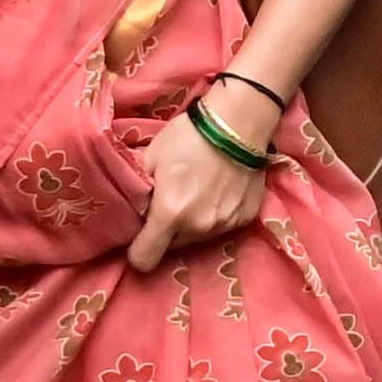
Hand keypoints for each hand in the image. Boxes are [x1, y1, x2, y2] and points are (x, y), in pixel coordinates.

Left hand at [124, 95, 271, 273]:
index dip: (136, 249)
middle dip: (166, 231)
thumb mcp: (150, 158)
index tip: (140, 233)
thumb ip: (139, 191)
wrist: (239, 122)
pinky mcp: (246, 218)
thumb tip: (136, 209)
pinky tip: (218, 191)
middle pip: (172, 248)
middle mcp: (198, 227)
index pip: (144, 259)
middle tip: (169, 202)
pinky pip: (221, 227)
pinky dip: (215, 215)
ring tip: (196, 194)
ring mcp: (225, 224)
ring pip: (197, 238)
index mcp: (169, 214)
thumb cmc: (188, 136)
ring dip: (191, 224)